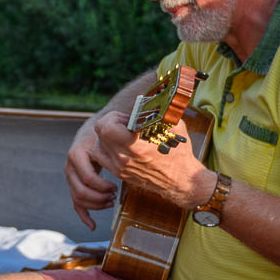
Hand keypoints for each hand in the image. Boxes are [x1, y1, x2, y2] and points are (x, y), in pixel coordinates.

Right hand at [64, 113, 123, 227]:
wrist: (92, 130)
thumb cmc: (103, 135)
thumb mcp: (106, 138)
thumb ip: (114, 146)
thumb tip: (132, 157)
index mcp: (77, 154)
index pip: (88, 178)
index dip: (103, 187)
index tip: (116, 187)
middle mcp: (69, 166)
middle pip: (81, 191)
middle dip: (99, 198)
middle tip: (114, 195)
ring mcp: (70, 176)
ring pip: (78, 198)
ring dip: (95, 205)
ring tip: (111, 202)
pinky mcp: (73, 183)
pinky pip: (75, 203)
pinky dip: (84, 215)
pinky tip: (93, 226)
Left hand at [95, 113, 210, 210]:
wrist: (182, 180)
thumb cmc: (179, 152)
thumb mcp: (173, 126)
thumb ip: (158, 112)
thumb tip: (149, 99)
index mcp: (135, 147)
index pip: (106, 127)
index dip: (114, 117)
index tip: (127, 118)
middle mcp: (124, 158)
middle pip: (99, 133)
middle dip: (110, 123)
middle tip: (126, 123)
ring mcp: (120, 168)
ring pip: (97, 145)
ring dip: (106, 136)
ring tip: (122, 134)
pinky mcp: (119, 173)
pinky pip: (101, 157)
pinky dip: (106, 148)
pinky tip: (120, 144)